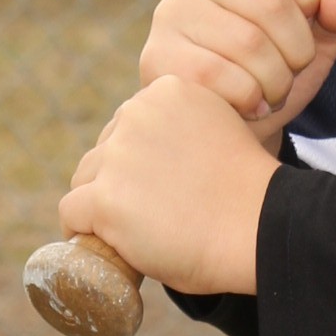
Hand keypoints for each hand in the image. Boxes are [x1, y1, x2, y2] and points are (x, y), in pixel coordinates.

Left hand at [59, 76, 282, 294]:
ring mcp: (117, 157)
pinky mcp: (104, 199)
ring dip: (101, 205)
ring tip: (132, 232)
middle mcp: (136, 113)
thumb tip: (157, 159)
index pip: (130, 125)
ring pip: (84, 180)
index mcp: (166, 91)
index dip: (140, 160)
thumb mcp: (220, 131)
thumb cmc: (252, 192)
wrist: (263, 227)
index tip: (160, 187)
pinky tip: (106, 245)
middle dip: (118, 181)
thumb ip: (184, 131)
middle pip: (103, 151)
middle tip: (150, 215)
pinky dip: (83, 232)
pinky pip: (71, 213)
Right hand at [140, 0, 335, 133]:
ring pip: (250, 45)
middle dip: (298, 53)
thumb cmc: (269, 72)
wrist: (224, 127)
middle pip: (274, 6)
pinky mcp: (157, 56)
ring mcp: (171, 14)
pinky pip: (220, 76)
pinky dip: (248, 99)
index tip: (309, 26)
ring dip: (276, 82)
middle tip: (291, 73)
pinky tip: (249, 107)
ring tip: (271, 93)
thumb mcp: (314, 39)